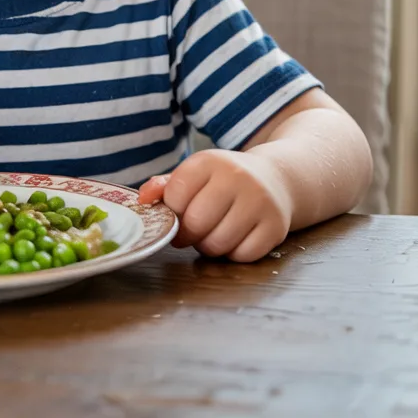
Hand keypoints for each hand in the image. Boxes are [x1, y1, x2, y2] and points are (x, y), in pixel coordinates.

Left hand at [138, 149, 291, 262]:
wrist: (275, 178)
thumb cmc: (224, 180)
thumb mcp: (195, 174)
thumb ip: (164, 186)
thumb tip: (142, 200)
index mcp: (209, 161)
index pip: (176, 195)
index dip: (171, 211)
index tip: (177, 213)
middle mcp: (237, 177)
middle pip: (196, 223)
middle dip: (188, 234)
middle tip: (192, 231)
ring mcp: (260, 202)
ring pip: (218, 243)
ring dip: (208, 246)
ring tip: (212, 233)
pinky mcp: (276, 227)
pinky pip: (242, 255)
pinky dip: (233, 254)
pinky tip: (234, 238)